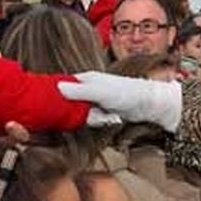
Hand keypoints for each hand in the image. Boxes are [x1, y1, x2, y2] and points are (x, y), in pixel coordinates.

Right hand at [57, 71, 181, 131]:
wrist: (148, 104)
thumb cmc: (127, 93)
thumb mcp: (100, 92)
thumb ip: (79, 91)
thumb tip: (58, 87)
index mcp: (86, 79)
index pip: (63, 85)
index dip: (56, 95)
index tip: (53, 106)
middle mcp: (88, 88)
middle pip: (70, 103)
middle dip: (77, 113)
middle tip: (92, 114)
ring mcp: (95, 100)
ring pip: (81, 114)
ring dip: (92, 119)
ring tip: (106, 116)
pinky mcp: (102, 110)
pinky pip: (92, 119)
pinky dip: (99, 121)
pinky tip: (110, 118)